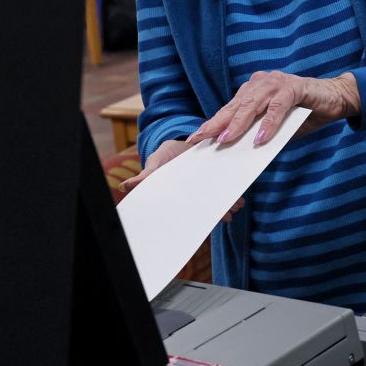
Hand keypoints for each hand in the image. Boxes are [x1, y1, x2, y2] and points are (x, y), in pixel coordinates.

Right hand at [118, 138, 246, 221]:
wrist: (179, 143)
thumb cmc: (164, 157)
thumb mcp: (155, 163)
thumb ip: (145, 176)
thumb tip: (125, 187)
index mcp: (181, 194)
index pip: (188, 210)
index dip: (195, 218)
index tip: (203, 222)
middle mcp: (194, 194)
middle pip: (206, 207)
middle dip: (216, 212)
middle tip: (228, 216)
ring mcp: (205, 186)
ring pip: (217, 199)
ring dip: (228, 204)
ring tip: (238, 206)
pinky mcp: (215, 175)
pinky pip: (224, 186)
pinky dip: (232, 191)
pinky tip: (240, 197)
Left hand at [186, 71, 359, 148]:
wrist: (336, 100)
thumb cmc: (304, 113)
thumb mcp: (277, 127)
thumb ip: (259, 133)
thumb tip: (240, 151)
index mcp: (255, 90)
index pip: (230, 108)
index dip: (213, 122)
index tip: (196, 137)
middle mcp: (262, 83)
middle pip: (236, 105)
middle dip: (218, 123)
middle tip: (202, 138)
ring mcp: (277, 83)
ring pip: (253, 104)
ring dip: (239, 123)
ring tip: (226, 139)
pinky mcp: (294, 88)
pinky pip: (278, 107)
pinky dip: (269, 123)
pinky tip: (261, 138)